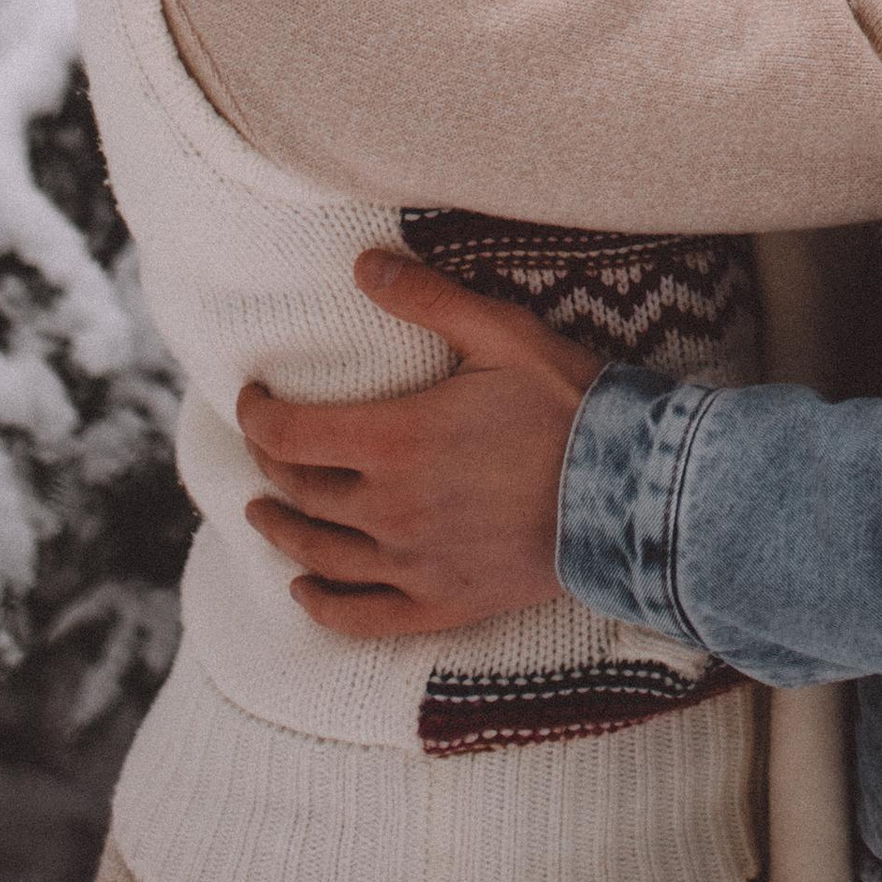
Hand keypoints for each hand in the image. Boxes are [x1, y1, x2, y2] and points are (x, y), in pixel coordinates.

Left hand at [238, 251, 601, 642]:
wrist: (630, 493)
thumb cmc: (567, 405)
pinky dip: (322, 606)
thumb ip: (427, 298)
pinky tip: (303, 592)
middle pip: (300, 491)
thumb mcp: (500, 333)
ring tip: (262, 514)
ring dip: (281, 532)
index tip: (250, 398)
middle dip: (269, 464)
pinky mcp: (443, 604)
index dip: (257, 415)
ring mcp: (414, 565)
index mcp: (395, 440)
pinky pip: (363, 618)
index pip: (292, 433)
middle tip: (262, 446)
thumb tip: (363, 264)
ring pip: (320, 554)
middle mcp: (391, 509)